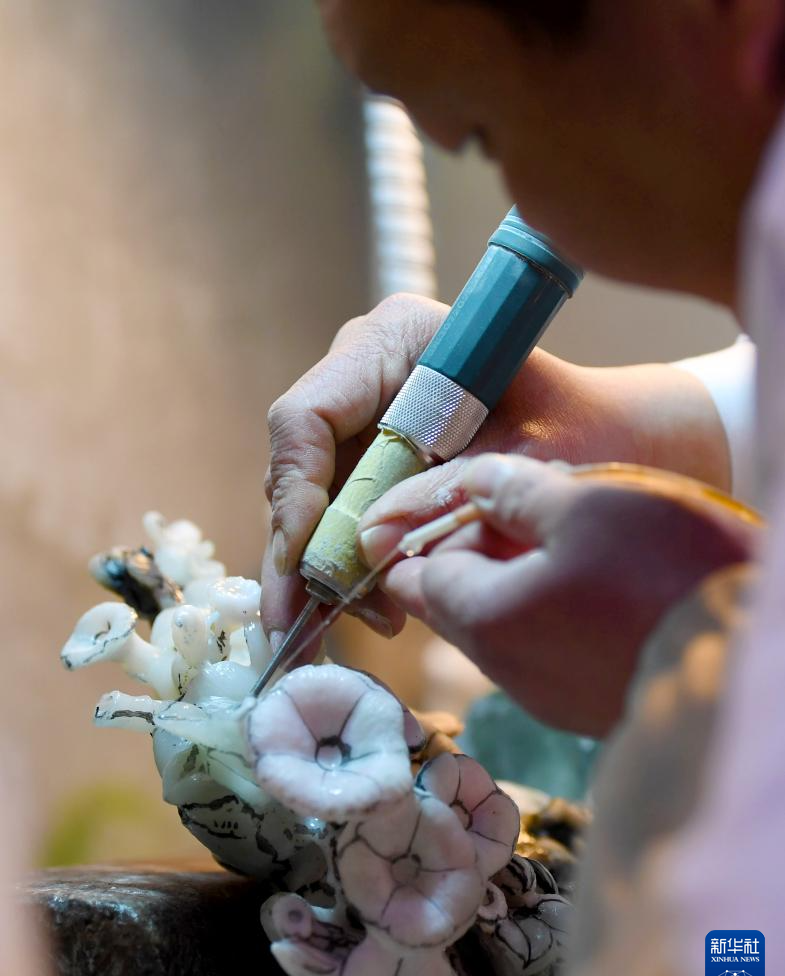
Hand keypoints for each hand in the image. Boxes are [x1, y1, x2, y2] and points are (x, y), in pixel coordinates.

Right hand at [262, 293, 729, 648]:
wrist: (617, 437)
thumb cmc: (585, 434)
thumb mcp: (519, 466)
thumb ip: (442, 502)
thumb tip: (368, 553)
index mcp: (398, 338)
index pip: (308, 417)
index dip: (297, 495)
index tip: (302, 566)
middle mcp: (368, 368)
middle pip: (301, 464)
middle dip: (300, 548)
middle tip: (298, 622)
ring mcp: (367, 409)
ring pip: (315, 495)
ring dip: (324, 565)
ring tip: (350, 624)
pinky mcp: (376, 449)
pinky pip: (342, 508)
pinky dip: (350, 560)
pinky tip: (367, 606)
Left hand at [372, 454, 755, 736]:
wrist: (750, 658)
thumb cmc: (666, 574)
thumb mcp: (587, 505)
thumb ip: (513, 492)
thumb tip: (471, 482)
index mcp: (489, 620)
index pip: (421, 579)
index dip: (432, 536)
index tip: (455, 507)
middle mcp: (508, 671)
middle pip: (458, 608)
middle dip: (471, 559)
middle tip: (511, 516)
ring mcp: (550, 697)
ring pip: (502, 631)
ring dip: (513, 586)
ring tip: (560, 544)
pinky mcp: (588, 707)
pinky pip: (543, 653)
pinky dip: (547, 615)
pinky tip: (588, 587)